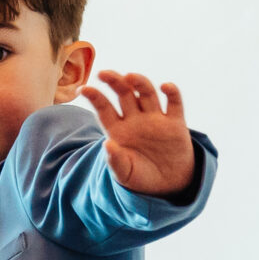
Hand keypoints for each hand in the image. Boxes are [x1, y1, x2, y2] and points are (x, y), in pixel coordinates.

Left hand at [84, 70, 197, 197]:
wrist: (168, 185)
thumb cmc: (141, 177)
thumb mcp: (126, 174)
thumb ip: (116, 161)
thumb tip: (107, 144)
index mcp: (118, 130)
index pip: (104, 109)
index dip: (94, 98)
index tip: (83, 90)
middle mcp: (135, 120)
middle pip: (124, 94)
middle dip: (114, 82)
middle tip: (103, 73)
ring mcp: (155, 119)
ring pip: (146, 93)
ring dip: (139, 82)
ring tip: (130, 76)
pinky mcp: (175, 123)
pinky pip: (174, 103)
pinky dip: (171, 92)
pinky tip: (165, 87)